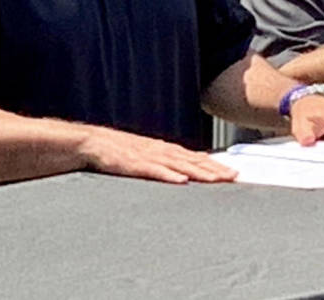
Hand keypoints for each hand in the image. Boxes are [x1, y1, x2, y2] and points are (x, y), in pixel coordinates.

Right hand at [76, 125, 236, 183]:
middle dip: (213, 169)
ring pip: (177, 165)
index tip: (231, 171)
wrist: (90, 142)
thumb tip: (180, 173)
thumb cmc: (116, 151)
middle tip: (233, 176)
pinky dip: (167, 175)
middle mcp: (159, 150)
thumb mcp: (143, 155)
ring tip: (216, 179)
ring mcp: (146, 156)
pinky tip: (180, 181)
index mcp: (162, 149)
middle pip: (191, 160)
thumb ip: (162, 163)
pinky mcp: (132, 164)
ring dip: (198, 172)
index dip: (213, 164)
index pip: (193, 156)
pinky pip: (152, 171)